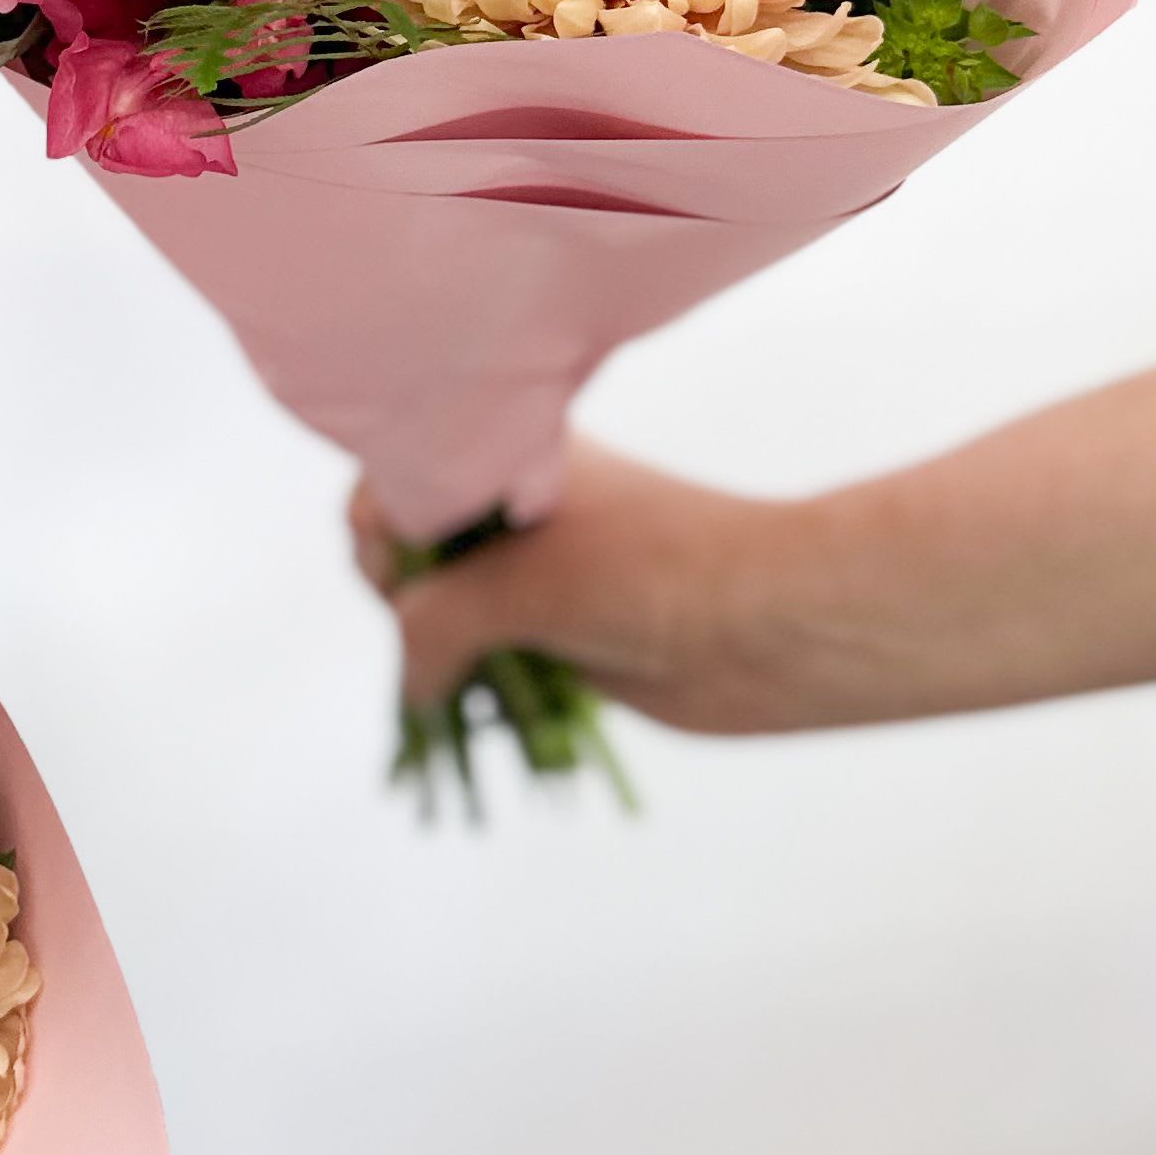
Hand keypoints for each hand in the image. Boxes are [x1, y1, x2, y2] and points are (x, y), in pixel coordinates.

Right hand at [353, 444, 839, 737]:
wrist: (774, 627)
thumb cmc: (651, 573)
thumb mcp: (514, 587)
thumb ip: (430, 626)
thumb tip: (411, 688)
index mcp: (508, 454)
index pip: (397, 476)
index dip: (381, 524)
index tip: (400, 566)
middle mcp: (514, 507)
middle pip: (406, 546)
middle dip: (400, 591)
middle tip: (432, 622)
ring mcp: (535, 573)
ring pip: (441, 608)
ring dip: (431, 647)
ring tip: (447, 672)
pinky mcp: (556, 635)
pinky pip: (480, 656)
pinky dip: (463, 680)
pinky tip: (458, 700)